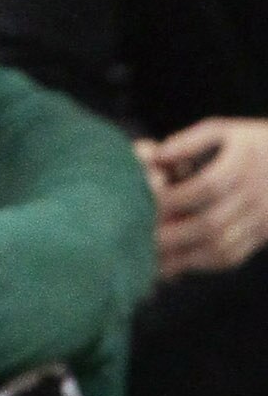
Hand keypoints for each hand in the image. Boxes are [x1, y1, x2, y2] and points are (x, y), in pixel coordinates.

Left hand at [140, 119, 267, 276]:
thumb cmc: (252, 143)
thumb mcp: (224, 131)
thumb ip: (189, 141)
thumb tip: (156, 155)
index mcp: (243, 164)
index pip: (206, 186)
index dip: (174, 195)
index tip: (144, 200)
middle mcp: (253, 196)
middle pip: (211, 223)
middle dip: (173, 234)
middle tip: (140, 237)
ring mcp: (260, 222)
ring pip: (222, 247)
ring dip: (185, 257)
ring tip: (153, 259)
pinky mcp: (260, 238)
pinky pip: (232, 257)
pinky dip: (203, 264)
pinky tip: (179, 263)